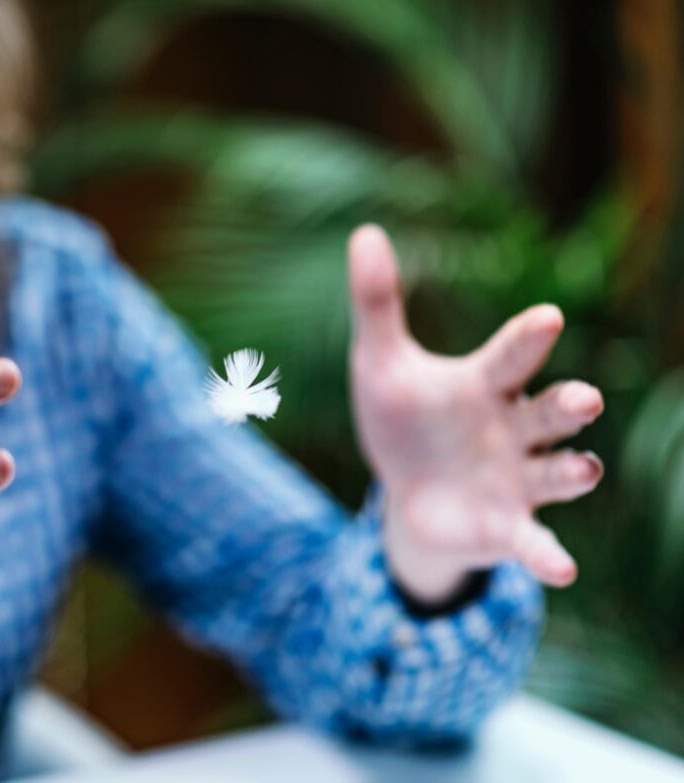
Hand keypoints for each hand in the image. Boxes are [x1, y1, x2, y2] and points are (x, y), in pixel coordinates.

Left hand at [347, 225, 602, 603]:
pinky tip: (561, 567)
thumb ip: (377, 305)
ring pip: (556, 473)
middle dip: (567, 406)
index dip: (528, 339)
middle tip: (584, 397)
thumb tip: (364, 233)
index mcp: (486, 385)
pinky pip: (534, 540)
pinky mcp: (508, 528)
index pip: (511, 356)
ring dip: (572, 472)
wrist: (408, 492)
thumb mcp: (380, 364)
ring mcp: (518, 481)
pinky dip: (546, 553)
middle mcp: (514, 430)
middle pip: (549, 412)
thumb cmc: (404, 418)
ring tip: (583, 469)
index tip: (547, 318)